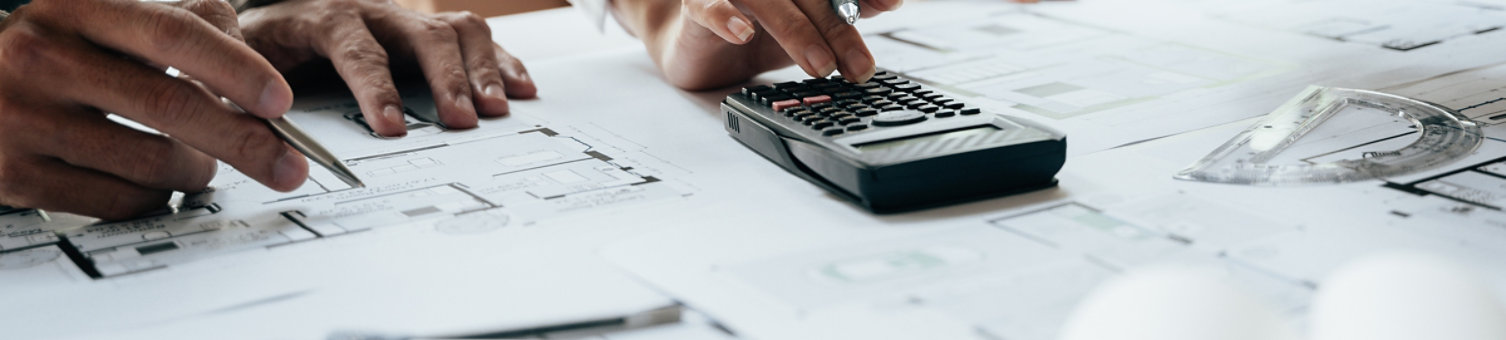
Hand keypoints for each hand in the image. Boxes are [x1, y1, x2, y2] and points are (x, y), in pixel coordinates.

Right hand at [0, 0, 305, 218]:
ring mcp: (22, 117)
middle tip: (288, 165)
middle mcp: (43, 57)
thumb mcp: (108, 20)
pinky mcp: (16, 174)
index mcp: (76, 7)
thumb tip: (255, 68)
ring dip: (198, 171)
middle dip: (245, 141)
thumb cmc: (57, 55)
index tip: (280, 102)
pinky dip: (157, 197)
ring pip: (153, 162)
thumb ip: (186, 25)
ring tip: (200, 162)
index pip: (173, 33)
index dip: (236, 69)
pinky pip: (120, 201)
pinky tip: (154, 183)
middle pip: (171, 105)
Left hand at [237, 0, 536, 136]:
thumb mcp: (243, 62)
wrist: (280, 6)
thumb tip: (251, 142)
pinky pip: (476, 37)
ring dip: (482, 71)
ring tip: (497, 109)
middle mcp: (375, 10)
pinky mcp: (431, 29)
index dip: (376, 90)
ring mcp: (408, 17)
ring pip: (457, 30)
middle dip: (447, 80)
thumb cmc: (265, 42)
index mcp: (325, 16)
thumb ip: (244, 96)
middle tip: (463, 121)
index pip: (357, 50)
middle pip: (423, 34)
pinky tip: (521, 90)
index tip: (390, 129)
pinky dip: (502, 63)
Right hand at [614, 0, 901, 89]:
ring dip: (796, 32)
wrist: (697, 46)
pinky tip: (742, 33)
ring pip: (768, 2)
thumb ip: (848, 11)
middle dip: (838, 31)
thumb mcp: (809, 26)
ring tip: (819, 65)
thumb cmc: (756, 31)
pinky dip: (724, 17)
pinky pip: (708, 6)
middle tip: (858, 67)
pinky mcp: (698, 4)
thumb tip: (891, 1)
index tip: (889, 6)